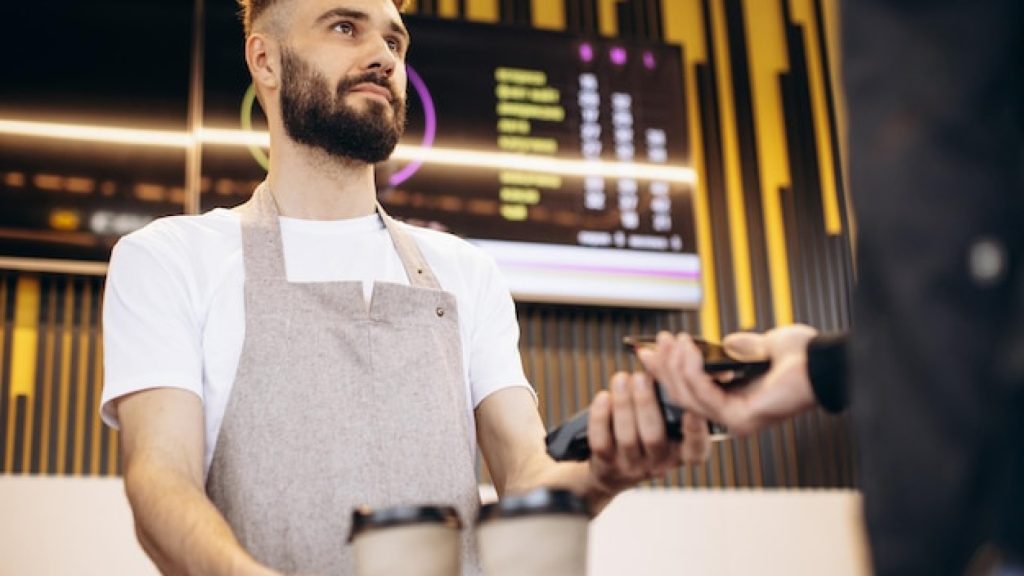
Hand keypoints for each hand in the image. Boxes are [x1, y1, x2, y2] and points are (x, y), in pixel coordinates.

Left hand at [586, 371, 710, 495]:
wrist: (613, 469)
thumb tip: (659, 357)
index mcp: (681, 453)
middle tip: (641, 376)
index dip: (695, 430)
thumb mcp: (663, 421)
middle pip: (654, 436)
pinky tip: (603, 396)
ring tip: (621, 378)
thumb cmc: (645, 432)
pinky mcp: (606, 464)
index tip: (691, 407)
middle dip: (646, 402)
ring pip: (627, 437)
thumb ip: (665, 396)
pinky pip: (601, 441)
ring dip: (623, 403)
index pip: (696, 450)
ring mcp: (631, 467)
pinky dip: (601, 416)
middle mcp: (659, 464)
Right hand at [636, 325, 818, 435]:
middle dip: (665, 367)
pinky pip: (703, 395)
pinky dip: (691, 371)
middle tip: (656, 343)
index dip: (668, 370)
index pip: (690, 389)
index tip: (652, 348)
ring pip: (688, 396)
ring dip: (675, 366)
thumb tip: (724, 343)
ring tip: (673, 341)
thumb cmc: (804, 357)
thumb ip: (741, 346)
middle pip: (682, 395)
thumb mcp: (764, 346)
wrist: (825, 363)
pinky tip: (688, 349)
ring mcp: (734, 420)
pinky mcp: (738, 419)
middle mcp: (732, 414)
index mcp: (735, 399)